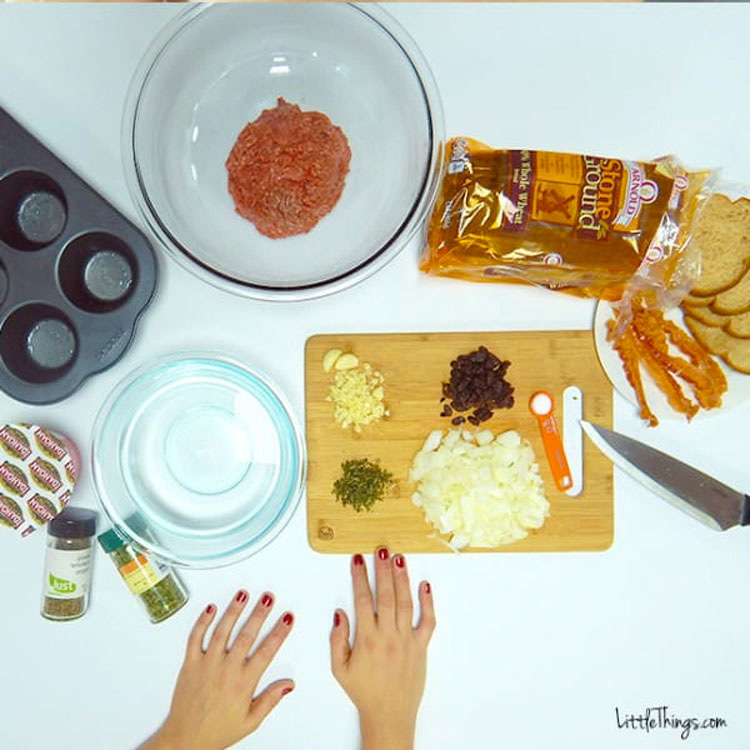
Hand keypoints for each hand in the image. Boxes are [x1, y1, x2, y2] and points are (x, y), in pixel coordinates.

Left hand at [142, 590, 294, 749]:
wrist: (185, 740)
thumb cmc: (216, 731)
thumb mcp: (250, 721)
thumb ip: (270, 700)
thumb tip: (288, 685)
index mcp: (243, 683)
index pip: (266, 651)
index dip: (279, 632)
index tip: (287, 618)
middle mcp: (226, 670)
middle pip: (246, 635)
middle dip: (259, 613)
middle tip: (268, 598)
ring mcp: (207, 664)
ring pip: (222, 630)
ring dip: (234, 610)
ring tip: (243, 594)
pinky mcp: (190, 664)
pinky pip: (195, 638)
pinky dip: (202, 622)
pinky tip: (210, 609)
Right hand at [330, 548, 435, 749]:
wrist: (389, 715)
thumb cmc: (364, 691)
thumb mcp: (339, 668)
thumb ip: (337, 639)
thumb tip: (339, 613)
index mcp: (366, 639)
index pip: (363, 600)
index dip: (360, 577)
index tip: (358, 560)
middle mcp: (388, 636)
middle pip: (386, 595)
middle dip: (383, 570)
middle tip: (381, 550)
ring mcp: (407, 640)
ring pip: (406, 602)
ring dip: (402, 578)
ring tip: (399, 558)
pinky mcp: (421, 646)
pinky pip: (428, 621)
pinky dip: (428, 603)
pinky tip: (425, 585)